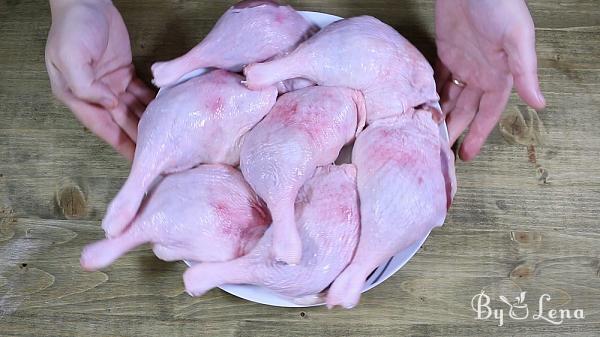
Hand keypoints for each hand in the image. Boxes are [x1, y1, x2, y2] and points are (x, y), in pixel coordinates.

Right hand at [45, 0, 154, 159]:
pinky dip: (152, 104)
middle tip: (158, 154)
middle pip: (120, 123)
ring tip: (166, 138)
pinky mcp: (124, 73)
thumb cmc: (73, 27)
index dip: (120, 144)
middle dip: (137, 139)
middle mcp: (95, 94)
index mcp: (76, 95)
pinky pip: (141, 94)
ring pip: (133, 111)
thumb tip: (109, 104)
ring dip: (147, 124)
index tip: (137, 160)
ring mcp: (111, 84)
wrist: (86, 1)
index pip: (101, 126)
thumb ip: (85, 86)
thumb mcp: (70, 57)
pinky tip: (166, 115)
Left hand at [435, 0, 544, 159]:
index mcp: (499, 75)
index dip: (478, 134)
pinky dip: (431, 92)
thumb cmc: (499, 5)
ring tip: (427, 134)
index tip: (466, 155)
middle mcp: (481, 73)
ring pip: (451, 97)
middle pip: (466, 110)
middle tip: (438, 152)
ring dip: (441, 114)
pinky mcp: (446, 51)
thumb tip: (540, 103)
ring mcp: (463, 62)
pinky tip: (422, 106)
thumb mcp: (516, 38)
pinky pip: (438, 78)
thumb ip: (525, 71)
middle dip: (454, 130)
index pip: (487, 113)